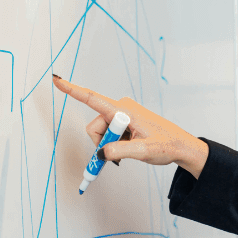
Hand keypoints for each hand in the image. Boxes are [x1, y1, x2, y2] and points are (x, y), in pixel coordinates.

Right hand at [52, 75, 209, 177]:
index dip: (72, 90)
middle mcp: (120, 109)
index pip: (92, 98)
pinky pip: (108, 135)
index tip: (56, 80)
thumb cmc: (166, 145)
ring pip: (100, 133)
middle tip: (118, 157)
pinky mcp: (125, 123)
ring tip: (126, 153)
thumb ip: (119, 151)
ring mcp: (122, 116)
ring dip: (108, 146)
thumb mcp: (143, 151)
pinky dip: (112, 146)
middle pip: (94, 127)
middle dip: (100, 143)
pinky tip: (126, 151)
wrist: (181, 146)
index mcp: (123, 110)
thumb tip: (100, 153)